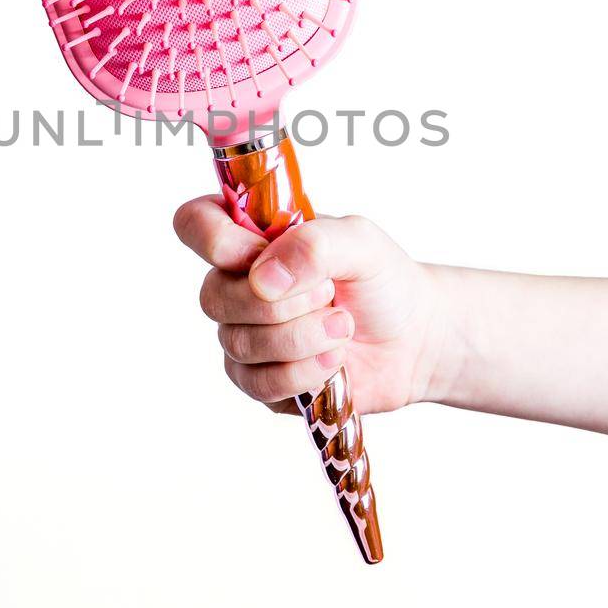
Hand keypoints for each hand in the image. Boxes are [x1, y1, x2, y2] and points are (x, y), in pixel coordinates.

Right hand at [172, 197, 455, 414]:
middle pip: (214, 296)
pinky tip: (335, 360)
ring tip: (343, 327)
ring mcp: (244, 335)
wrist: (413, 339)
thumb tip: (263, 277)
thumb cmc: (382, 280)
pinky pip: (259, 383)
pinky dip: (305, 372)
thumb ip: (313, 243)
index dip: (214, 241)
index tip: (258, 253)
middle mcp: (237, 284)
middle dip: (283, 302)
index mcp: (251, 237)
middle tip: (331, 293)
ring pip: (240, 344)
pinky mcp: (259, 381)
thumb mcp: (360, 242)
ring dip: (302, 338)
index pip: (194, 224)